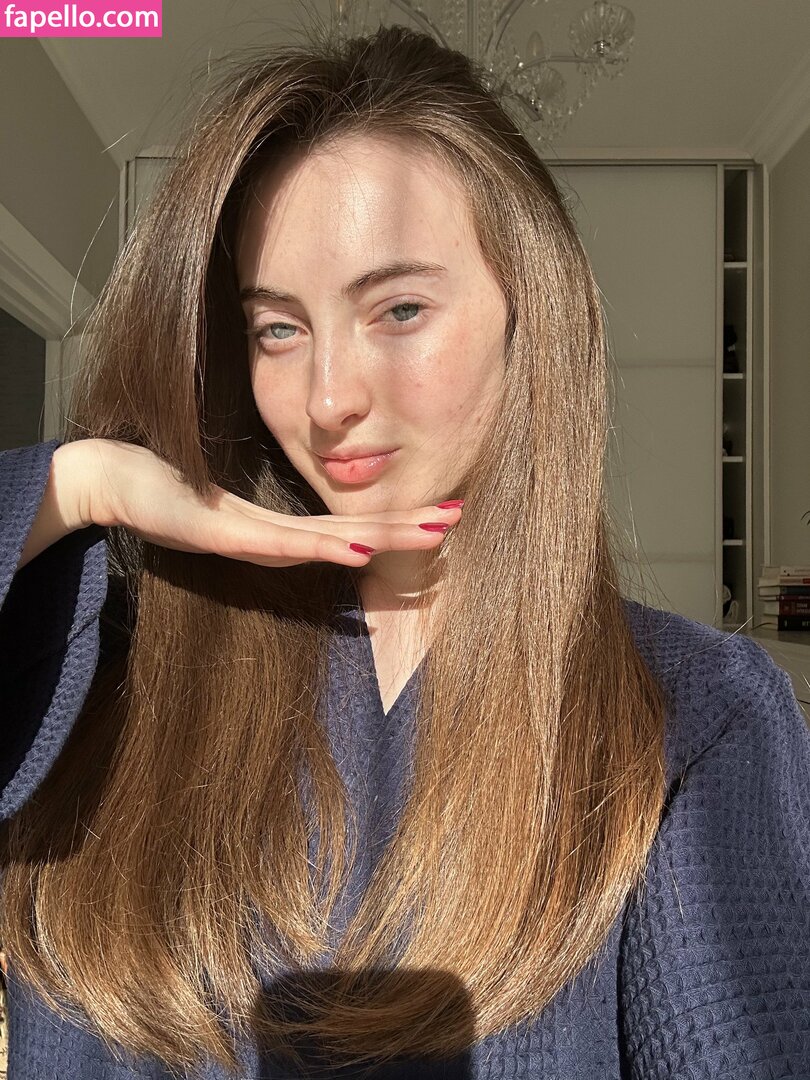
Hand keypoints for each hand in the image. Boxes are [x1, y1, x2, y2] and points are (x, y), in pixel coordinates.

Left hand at [81, 439, 462, 567]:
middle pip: (348, 535)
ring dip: (380, 538)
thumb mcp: (219, 484)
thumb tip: (284, 486)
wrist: (107, 482)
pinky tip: (356, 548)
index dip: (392, 520)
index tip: (437, 511)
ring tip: (427, 534)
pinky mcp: (218, 533)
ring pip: (325, 541)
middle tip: (455, 523)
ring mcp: (245, 540)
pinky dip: (319, 547)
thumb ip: (254, 494)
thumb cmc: (164, 480)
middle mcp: (266, 539)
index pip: (343, 524)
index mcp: (271, 525)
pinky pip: (276, 540)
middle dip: (403, 529)